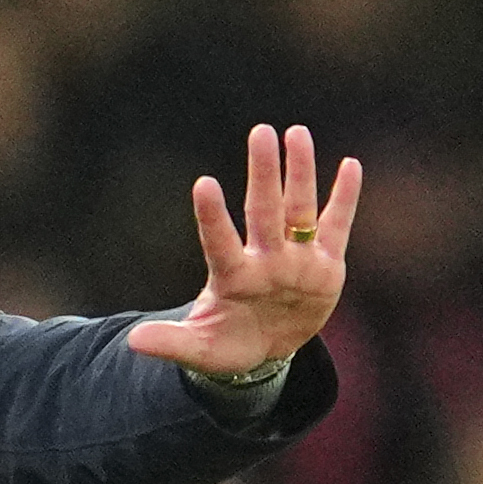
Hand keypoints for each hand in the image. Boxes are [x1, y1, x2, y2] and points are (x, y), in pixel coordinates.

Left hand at [125, 123, 360, 376]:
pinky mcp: (325, 267)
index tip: (203, 183)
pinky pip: (336, 227)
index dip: (212, 216)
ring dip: (300, 172)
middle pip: (264, 210)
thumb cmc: (228, 344)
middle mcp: (265, 259)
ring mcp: (295, 260)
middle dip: (264, 173)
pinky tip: (350, 165)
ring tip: (297, 133)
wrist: (265, 351)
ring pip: (299, 209)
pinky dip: (344, 198)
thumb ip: (171, 342)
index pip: (220, 242)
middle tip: (261, 132)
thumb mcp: (200, 350)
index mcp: (232, 277)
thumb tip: (132, 342)